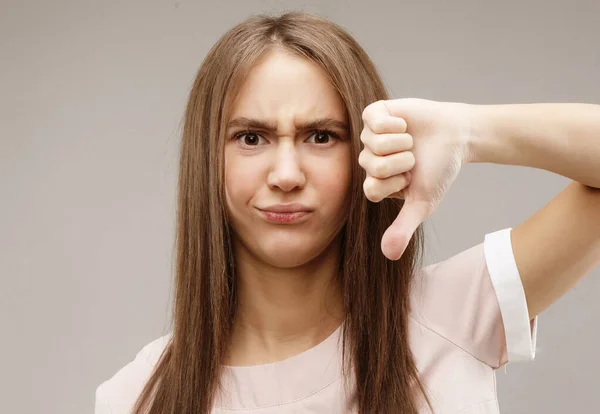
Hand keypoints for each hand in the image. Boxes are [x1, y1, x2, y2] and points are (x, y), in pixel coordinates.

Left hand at [359, 98, 472, 259]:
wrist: (456, 136)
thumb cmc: (438, 171)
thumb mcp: (423, 203)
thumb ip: (403, 228)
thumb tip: (389, 256)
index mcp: (376, 182)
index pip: (371, 189)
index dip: (396, 183)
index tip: (411, 178)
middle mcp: (369, 160)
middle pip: (373, 166)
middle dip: (402, 162)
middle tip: (413, 157)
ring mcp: (370, 137)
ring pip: (374, 143)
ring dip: (402, 142)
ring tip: (411, 141)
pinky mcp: (375, 114)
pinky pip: (372, 120)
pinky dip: (396, 124)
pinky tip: (405, 125)